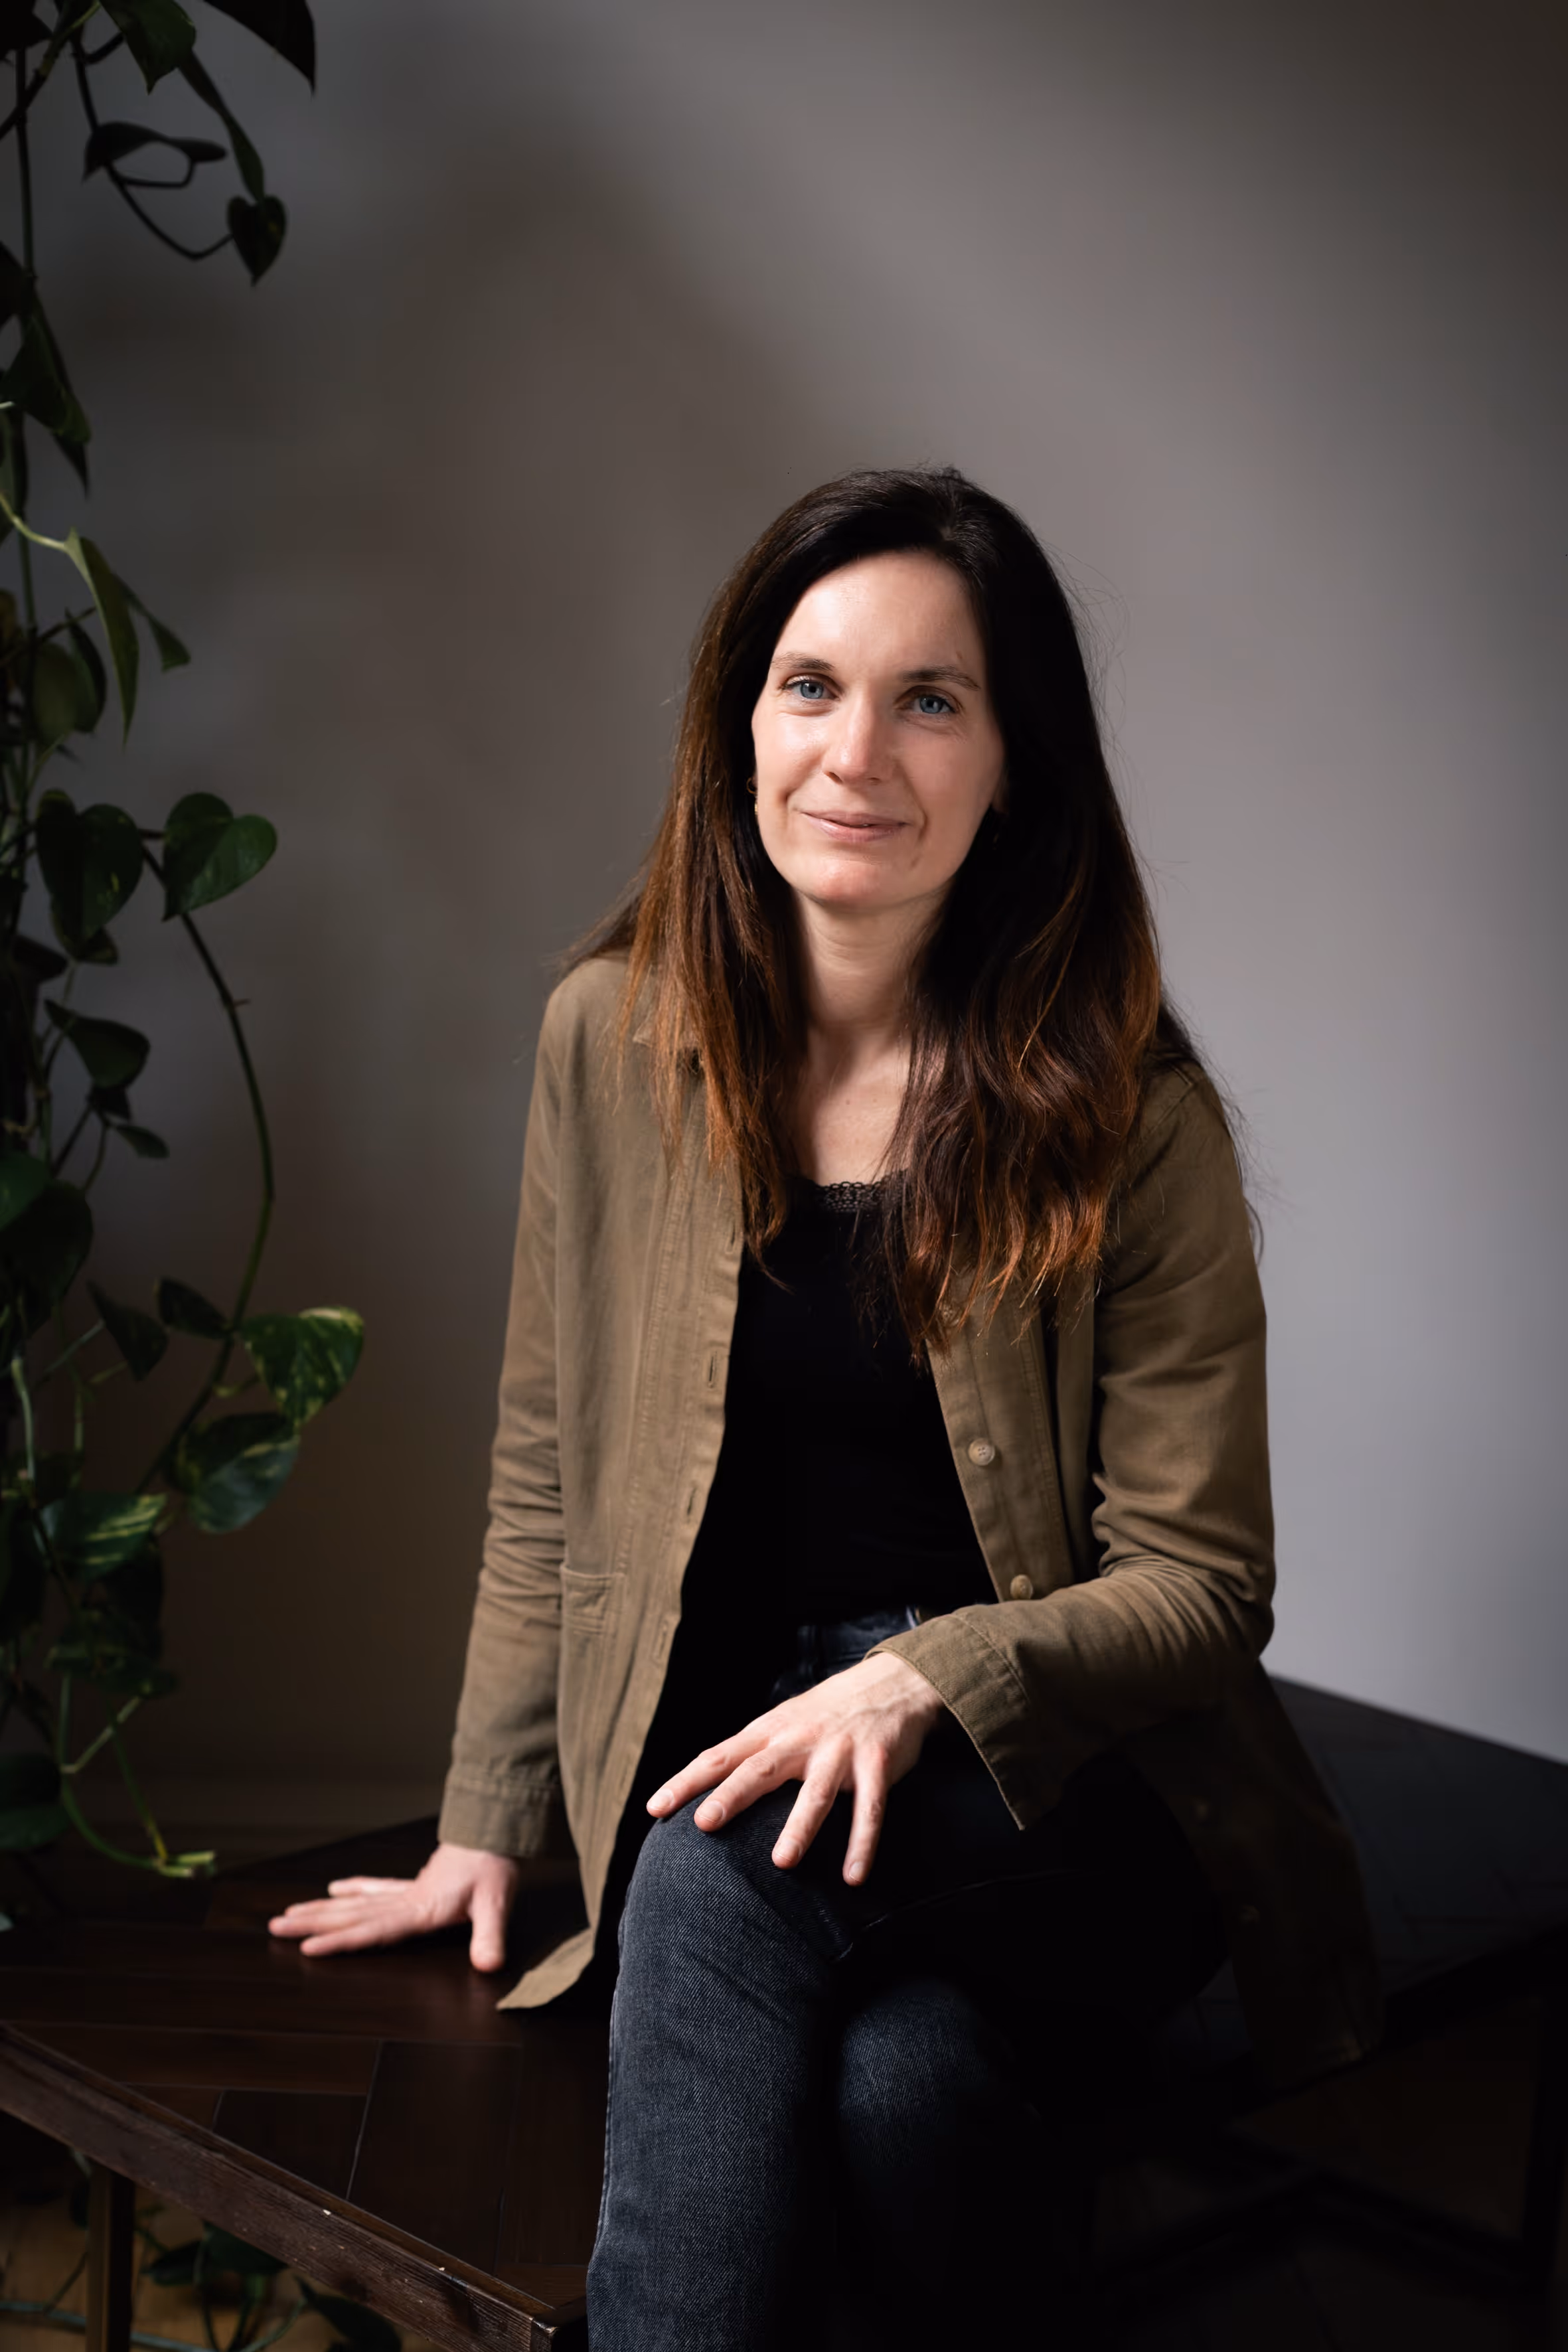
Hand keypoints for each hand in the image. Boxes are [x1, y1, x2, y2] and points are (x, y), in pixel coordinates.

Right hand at [266, 1839, 520, 1968]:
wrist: (498, 1830)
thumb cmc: (495, 1866)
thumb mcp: (497, 1902)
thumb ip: (490, 1935)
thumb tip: (486, 1966)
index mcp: (419, 1909)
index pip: (373, 1929)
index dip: (341, 1940)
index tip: (308, 1947)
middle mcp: (405, 1901)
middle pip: (351, 1915)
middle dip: (312, 1923)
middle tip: (274, 1927)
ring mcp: (407, 1892)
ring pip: (356, 1904)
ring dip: (322, 1910)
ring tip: (288, 1913)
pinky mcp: (416, 1885)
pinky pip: (377, 1889)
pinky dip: (355, 1890)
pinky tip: (334, 1889)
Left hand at [645, 1651, 944, 1884]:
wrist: (892, 1682)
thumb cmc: (825, 1713)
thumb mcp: (783, 1723)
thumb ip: (751, 1754)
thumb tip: (705, 1793)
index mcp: (770, 1731)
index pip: (719, 1756)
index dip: (686, 1781)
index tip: (655, 1808)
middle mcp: (800, 1739)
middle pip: (759, 1770)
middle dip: (731, 1796)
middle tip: (704, 1823)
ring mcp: (839, 1751)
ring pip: (816, 1793)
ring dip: (799, 1828)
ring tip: (781, 1862)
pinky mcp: (877, 1764)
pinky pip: (870, 1809)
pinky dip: (862, 1842)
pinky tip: (853, 1876)